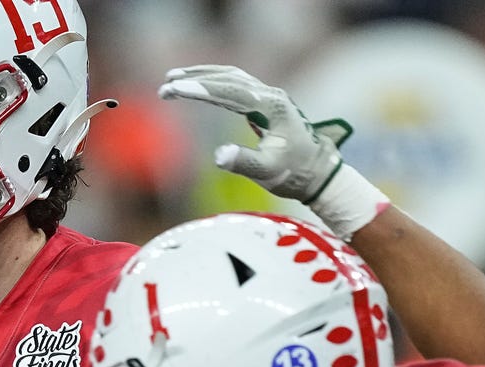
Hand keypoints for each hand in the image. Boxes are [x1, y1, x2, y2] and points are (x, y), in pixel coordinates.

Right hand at [159, 65, 350, 202]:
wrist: (318, 173)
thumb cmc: (294, 173)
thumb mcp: (268, 171)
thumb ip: (243, 162)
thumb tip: (218, 156)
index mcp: (272, 106)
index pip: (230, 92)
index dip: (201, 89)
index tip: (176, 89)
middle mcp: (270, 94)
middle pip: (227, 78)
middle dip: (195, 80)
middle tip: (166, 87)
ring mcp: (268, 96)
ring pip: (231, 77)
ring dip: (202, 76)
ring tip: (173, 79)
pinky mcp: (265, 103)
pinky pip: (235, 84)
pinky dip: (214, 82)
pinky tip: (199, 84)